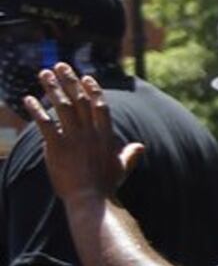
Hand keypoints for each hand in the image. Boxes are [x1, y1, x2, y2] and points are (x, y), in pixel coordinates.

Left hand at [25, 65, 139, 206]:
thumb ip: (130, 154)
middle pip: (79, 99)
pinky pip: (45, 123)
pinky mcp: (57, 146)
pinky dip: (36, 109)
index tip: (85, 77)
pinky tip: (29, 98)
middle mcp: (90, 132)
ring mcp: (73, 138)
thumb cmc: (107, 186)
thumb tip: (140, 146)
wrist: (91, 200)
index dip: (92, 89)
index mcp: (105, 135)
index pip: (99, 105)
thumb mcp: (122, 167)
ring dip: (52, 87)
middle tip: (60, 65)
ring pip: (62, 106)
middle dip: (69, 80)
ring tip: (44, 73)